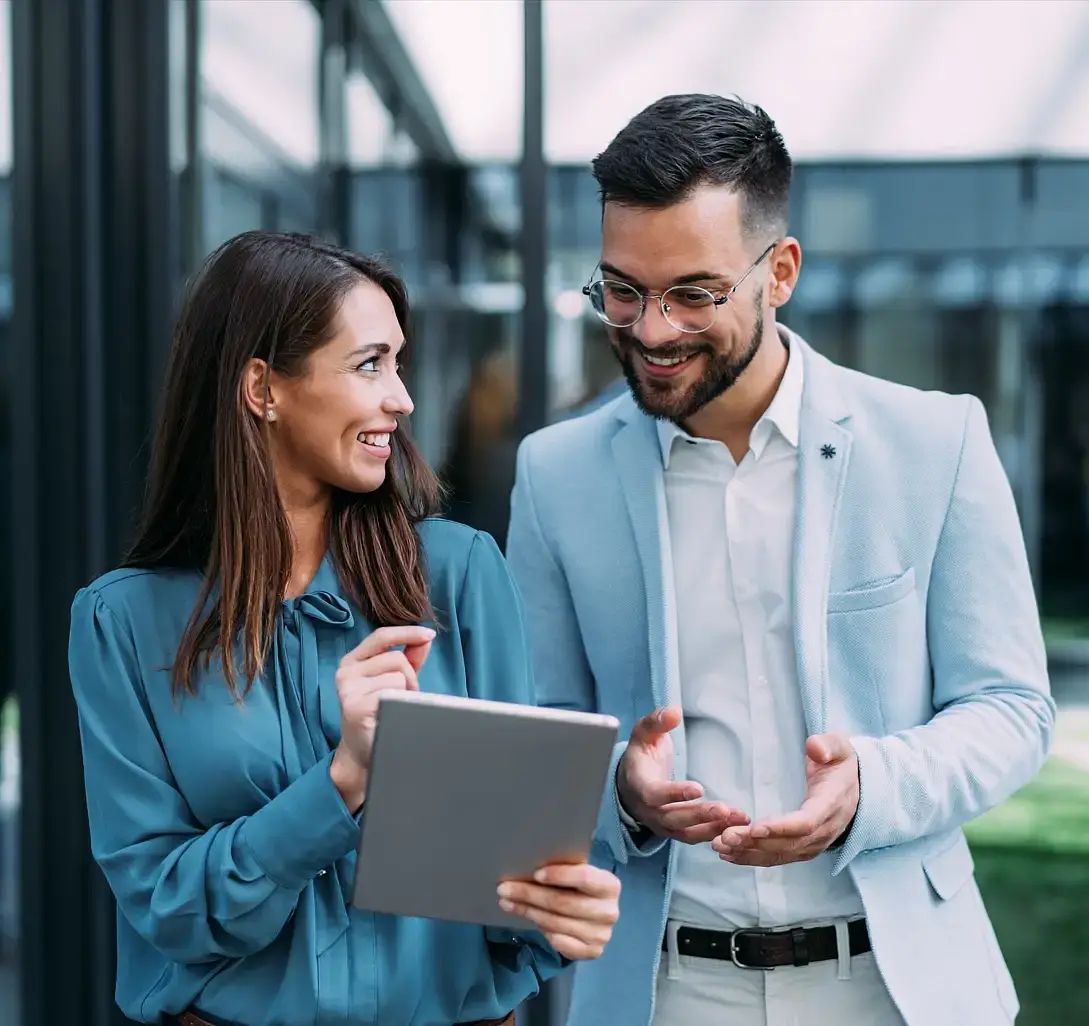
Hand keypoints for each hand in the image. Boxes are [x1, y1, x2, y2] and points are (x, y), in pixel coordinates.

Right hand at [329, 625, 434, 810]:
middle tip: (404, 698)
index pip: (381, 636)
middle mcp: (345, 672)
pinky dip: (400, 703)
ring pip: (397, 676)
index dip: (407, 632)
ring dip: (406, 692)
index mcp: (352, 661)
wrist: (364, 752)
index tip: (429, 634)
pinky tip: (390, 715)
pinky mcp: (355, 706)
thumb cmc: (379, 713)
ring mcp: (348, 689)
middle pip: (396, 659)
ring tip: (395, 708)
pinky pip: (392, 693)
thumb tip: (425, 638)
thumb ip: (409, 658)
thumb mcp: (394, 681)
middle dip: (410, 678)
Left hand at [497, 862, 620, 959]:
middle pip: (564, 903)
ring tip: (507, 902)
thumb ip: (565, 870)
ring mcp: (602, 934)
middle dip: (530, 895)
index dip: (559, 875)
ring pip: (556, 923)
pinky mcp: (592, 952)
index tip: (535, 874)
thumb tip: (528, 865)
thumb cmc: (581, 888)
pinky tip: (529, 920)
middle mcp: (609, 911)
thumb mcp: (579, 874)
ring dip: (528, 912)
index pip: (585, 877)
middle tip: (504, 888)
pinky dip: (542, 931)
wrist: (596, 916)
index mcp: (609, 885)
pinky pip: (560, 943)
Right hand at [616, 707, 748, 842]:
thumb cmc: (640, 753)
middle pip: (674, 819)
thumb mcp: (643, 732)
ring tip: (739, 819)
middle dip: (700, 815)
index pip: (655, 794)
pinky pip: (695, 836)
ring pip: (687, 832)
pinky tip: (737, 825)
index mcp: (639, 786)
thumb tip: (674, 712)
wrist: (630, 781)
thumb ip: (656, 721)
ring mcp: (662, 824)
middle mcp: (649, 811)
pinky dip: (715, 832)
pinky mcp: (676, 831)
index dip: (675, 794)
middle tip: (725, 809)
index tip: (698, 788)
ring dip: (713, 827)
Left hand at [712, 733, 859, 866]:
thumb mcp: (840, 747)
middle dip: (755, 843)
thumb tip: (815, 748)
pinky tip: (730, 854)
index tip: (755, 827)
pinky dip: (754, 858)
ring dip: (749, 853)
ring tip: (720, 846)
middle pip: (788, 843)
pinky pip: (779, 857)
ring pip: (781, 854)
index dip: (782, 827)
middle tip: (724, 837)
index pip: (807, 822)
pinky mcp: (804, 848)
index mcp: (831, 805)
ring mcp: (815, 843)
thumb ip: (828, 745)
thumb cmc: (840, 763)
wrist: (856, 786)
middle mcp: (824, 830)